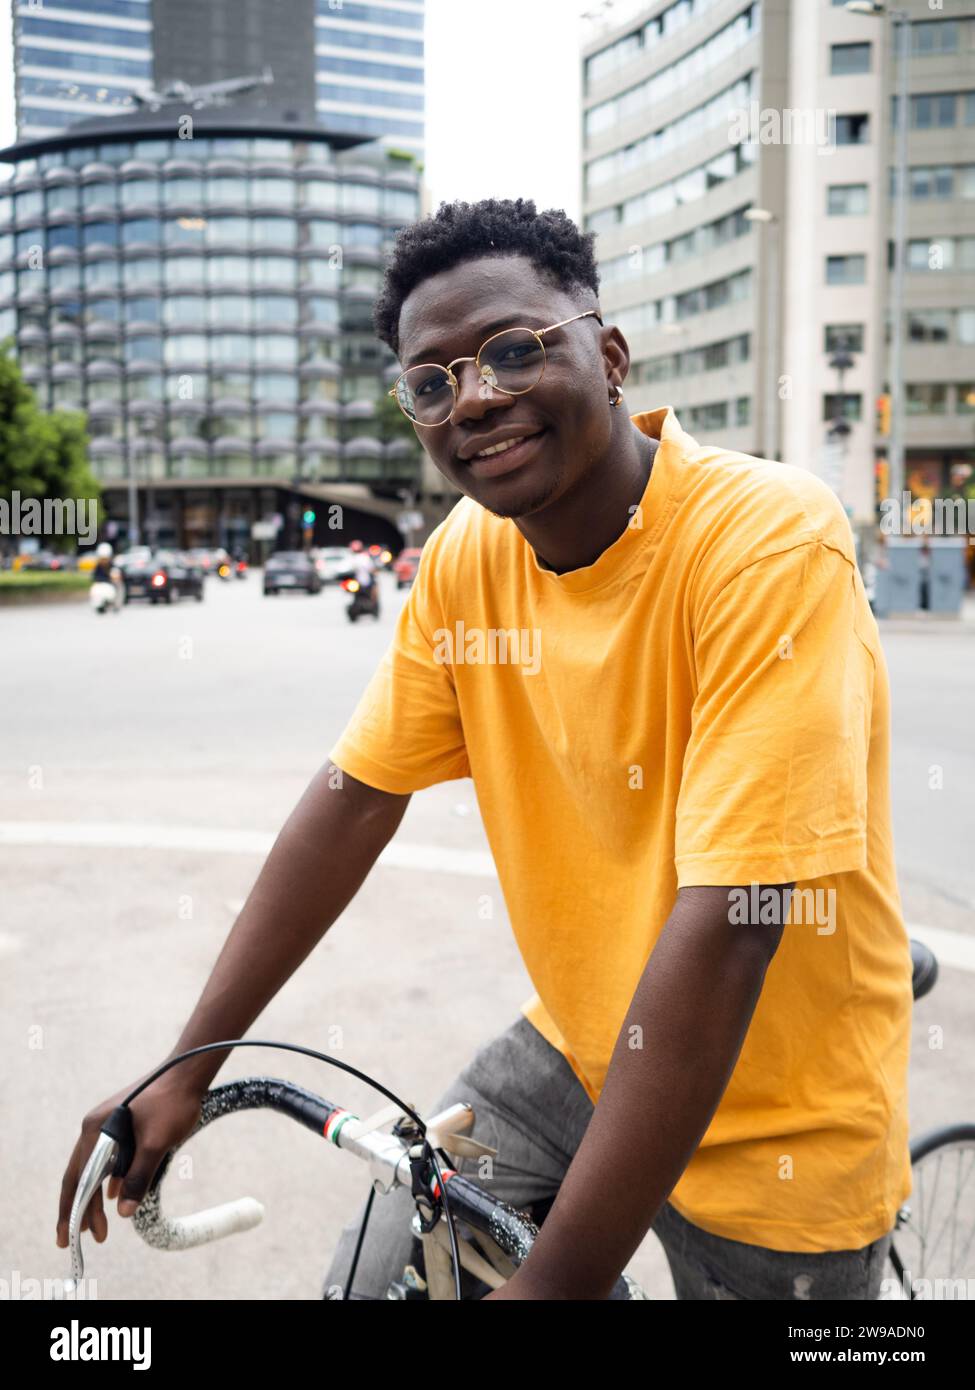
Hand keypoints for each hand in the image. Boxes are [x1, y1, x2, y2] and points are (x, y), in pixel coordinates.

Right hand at [56, 1070, 205, 1248]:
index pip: (77, 1179)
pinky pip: (108, 1158)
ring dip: (95, 1197)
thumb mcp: (156, 1144)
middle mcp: (95, 1127)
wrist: (187, 1073)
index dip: (72, 1211)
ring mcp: (107, 1124)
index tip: (69, 1239)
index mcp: (96, 1130)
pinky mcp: (121, 1125)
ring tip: (98, 1225)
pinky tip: (113, 1194)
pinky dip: (108, 1179)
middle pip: (81, 1175)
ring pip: (95, 1168)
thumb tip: (123, 1211)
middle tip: (79, 1240)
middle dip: (81, 1209)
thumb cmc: (172, 1104)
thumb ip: (139, 1178)